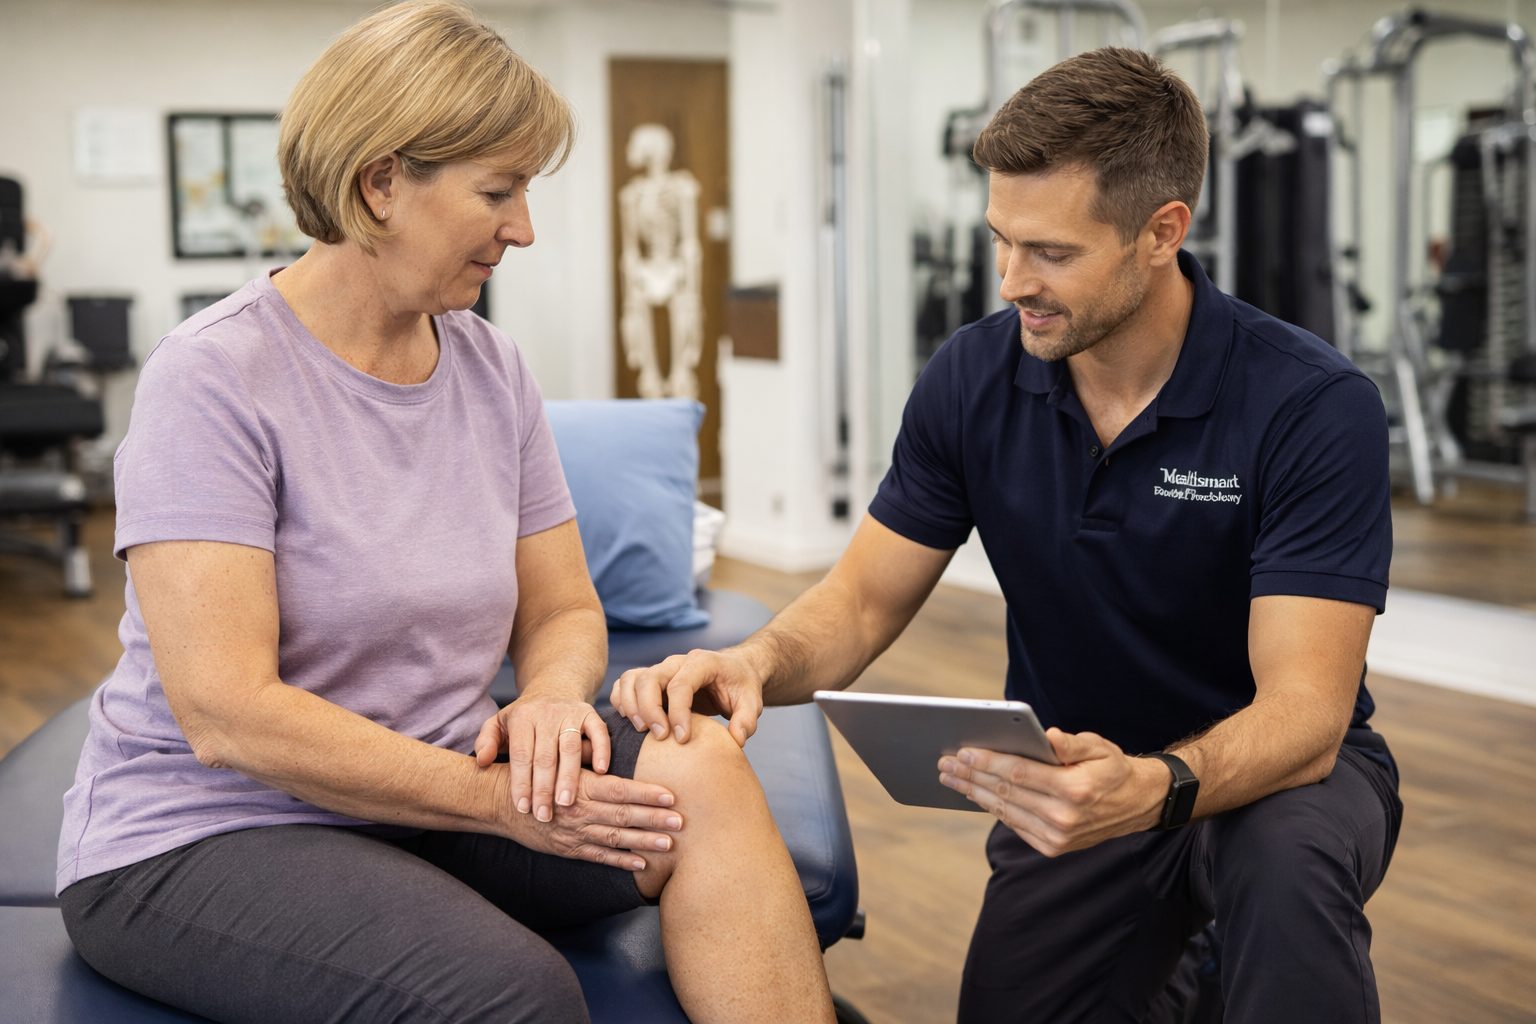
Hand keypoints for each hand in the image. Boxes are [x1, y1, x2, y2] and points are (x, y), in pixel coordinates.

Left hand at [473, 694, 609, 822]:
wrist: (553, 688)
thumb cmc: (524, 717)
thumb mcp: (498, 723)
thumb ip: (486, 741)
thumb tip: (482, 761)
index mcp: (522, 718)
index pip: (521, 755)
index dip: (521, 783)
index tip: (523, 808)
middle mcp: (546, 714)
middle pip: (545, 756)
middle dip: (544, 789)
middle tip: (543, 815)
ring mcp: (570, 713)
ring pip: (570, 748)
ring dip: (569, 777)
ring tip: (565, 803)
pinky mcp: (590, 713)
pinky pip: (598, 732)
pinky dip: (602, 751)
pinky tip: (601, 772)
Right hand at [515, 767, 683, 871]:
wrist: (502, 802)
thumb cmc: (536, 774)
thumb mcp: (560, 761)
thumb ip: (587, 756)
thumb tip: (615, 743)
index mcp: (580, 786)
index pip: (619, 789)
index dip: (646, 793)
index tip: (670, 796)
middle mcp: (579, 811)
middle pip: (623, 815)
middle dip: (653, 818)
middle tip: (680, 821)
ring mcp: (574, 833)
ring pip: (615, 838)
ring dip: (643, 841)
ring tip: (669, 843)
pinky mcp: (568, 849)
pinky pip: (599, 857)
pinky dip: (621, 861)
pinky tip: (642, 863)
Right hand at [611, 648, 764, 745]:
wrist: (733, 671)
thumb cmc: (741, 686)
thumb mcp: (753, 702)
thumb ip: (747, 720)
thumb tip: (736, 739)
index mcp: (703, 662)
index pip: (681, 684)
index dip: (678, 713)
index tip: (682, 739)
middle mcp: (677, 662)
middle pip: (650, 679)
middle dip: (650, 710)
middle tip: (660, 737)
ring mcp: (661, 669)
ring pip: (632, 679)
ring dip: (631, 706)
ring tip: (642, 732)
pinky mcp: (652, 679)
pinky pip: (627, 683)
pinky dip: (622, 701)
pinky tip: (632, 724)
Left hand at [937, 728, 1166, 856]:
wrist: (1136, 805)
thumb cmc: (1112, 769)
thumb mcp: (1099, 747)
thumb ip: (1071, 743)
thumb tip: (1047, 736)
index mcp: (1075, 789)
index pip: (1020, 773)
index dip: (988, 762)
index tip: (963, 752)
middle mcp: (1064, 817)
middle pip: (1006, 793)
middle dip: (971, 776)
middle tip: (945, 763)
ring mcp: (1057, 837)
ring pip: (1005, 811)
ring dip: (974, 793)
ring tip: (951, 778)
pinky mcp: (1052, 847)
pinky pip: (1014, 824)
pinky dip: (993, 808)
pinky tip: (976, 793)